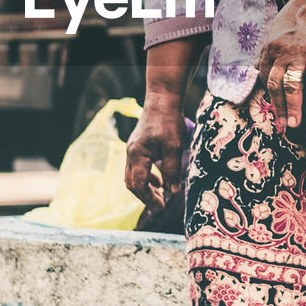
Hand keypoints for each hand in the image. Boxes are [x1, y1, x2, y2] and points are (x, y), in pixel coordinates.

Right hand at [124, 93, 185, 212]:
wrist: (162, 99)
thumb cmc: (168, 121)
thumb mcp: (175, 147)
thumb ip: (173, 170)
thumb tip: (173, 191)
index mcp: (137, 155)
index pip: (137, 184)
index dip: (148, 197)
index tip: (161, 205)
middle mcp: (131, 153)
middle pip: (131, 182)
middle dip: (144, 195)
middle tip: (160, 204)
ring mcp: (133, 149)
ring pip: (133, 175)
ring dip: (145, 186)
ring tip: (160, 193)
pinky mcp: (138, 145)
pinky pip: (137, 166)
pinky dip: (146, 176)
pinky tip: (158, 179)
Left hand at [256, 0, 305, 128]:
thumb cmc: (301, 10)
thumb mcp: (278, 28)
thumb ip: (270, 48)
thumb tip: (259, 63)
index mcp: (270, 47)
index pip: (264, 76)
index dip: (268, 94)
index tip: (274, 108)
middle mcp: (281, 52)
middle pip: (274, 86)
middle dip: (277, 108)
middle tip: (282, 125)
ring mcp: (299, 54)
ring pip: (291, 86)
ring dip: (292, 108)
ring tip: (294, 124)